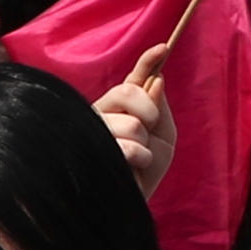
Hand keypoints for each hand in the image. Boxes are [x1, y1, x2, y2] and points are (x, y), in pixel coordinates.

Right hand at [97, 50, 175, 195]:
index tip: (163, 48)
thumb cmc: (145, 171)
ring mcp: (91, 130)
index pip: (133, 79)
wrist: (132, 202)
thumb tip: (157, 80)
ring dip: (144, 146)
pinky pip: (125, 146)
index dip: (147, 62)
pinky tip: (129, 169)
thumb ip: (159, 109)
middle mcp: (102, 113)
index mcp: (122, 108)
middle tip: (148, 131)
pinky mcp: (87, 149)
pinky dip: (138, 158)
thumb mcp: (163, 138)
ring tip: (137, 161)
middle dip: (148, 112)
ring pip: (130, 124)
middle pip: (127, 92)